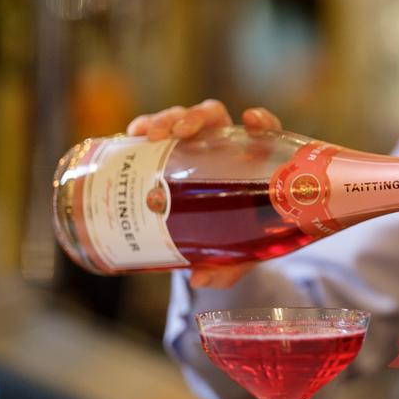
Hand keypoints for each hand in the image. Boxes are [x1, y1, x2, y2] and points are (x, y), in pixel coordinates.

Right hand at [125, 98, 283, 288]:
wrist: (218, 234)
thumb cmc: (238, 236)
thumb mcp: (240, 252)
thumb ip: (228, 265)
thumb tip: (200, 280)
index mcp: (251, 161)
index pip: (264, 132)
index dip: (262, 122)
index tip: (252, 119)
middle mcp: (224, 146)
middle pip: (214, 118)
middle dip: (196, 118)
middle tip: (180, 132)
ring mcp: (195, 145)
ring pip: (183, 120)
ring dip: (167, 119)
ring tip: (151, 134)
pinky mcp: (169, 151)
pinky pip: (157, 133)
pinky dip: (146, 127)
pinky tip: (133, 134)